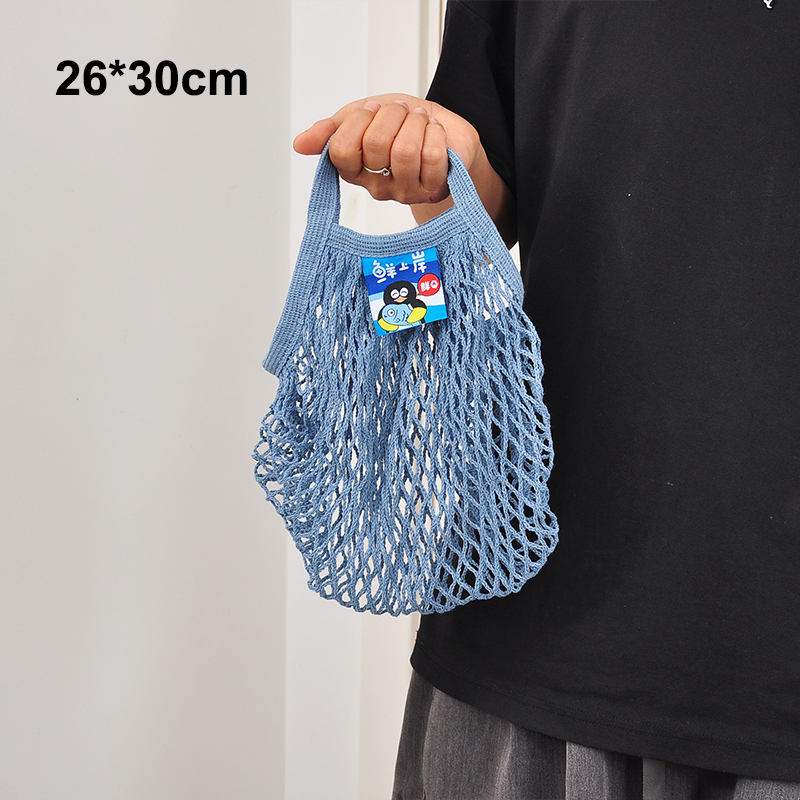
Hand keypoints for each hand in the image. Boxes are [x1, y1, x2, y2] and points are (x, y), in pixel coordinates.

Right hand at [293, 93, 482, 206]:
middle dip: (391, 115)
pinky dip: (435, 133)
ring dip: (415, 122)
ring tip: (419, 121)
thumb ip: (331, 130)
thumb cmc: (401, 125)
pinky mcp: (433, 189)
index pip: (341, 150)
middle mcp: (377, 186)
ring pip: (404, 150)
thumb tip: (299, 144)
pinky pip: (431, 156)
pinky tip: (434, 132)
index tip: (372, 110)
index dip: (358, 121)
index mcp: (355, 170)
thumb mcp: (361, 117)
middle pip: (375, 145)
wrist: (443, 129)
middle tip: (401, 114)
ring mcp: (405, 191)